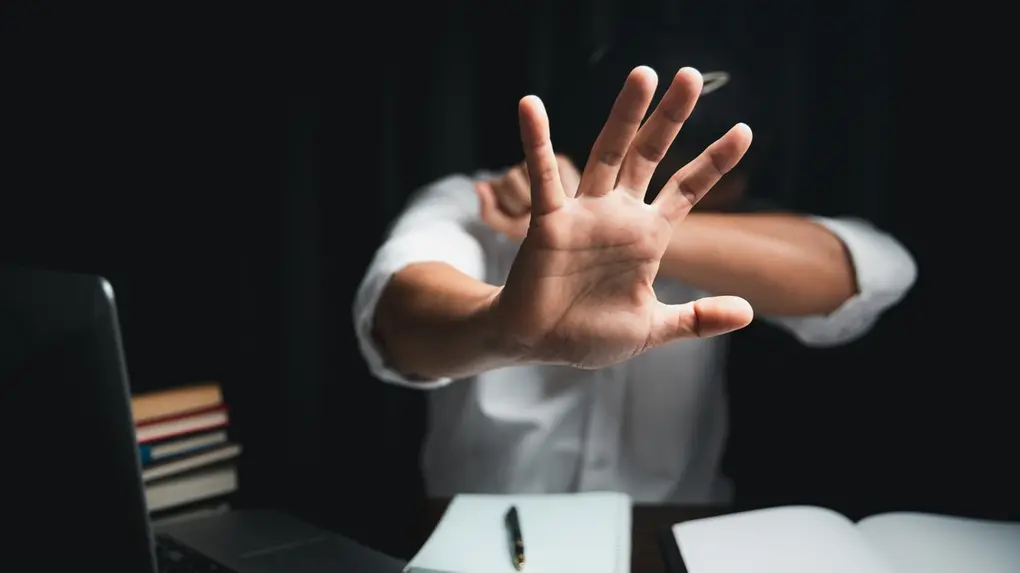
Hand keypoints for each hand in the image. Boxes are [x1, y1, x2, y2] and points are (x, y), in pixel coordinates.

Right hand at [492, 67, 753, 368]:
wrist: (539, 345)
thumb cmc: (590, 334)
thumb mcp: (652, 328)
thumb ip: (697, 319)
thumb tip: (748, 312)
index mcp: (647, 237)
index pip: (687, 189)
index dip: (715, 161)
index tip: (745, 130)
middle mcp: (618, 215)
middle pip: (650, 155)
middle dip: (671, 117)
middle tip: (692, 76)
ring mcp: (585, 214)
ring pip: (608, 154)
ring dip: (624, 115)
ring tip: (643, 75)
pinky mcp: (549, 222)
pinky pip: (544, 176)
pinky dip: (536, 141)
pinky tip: (531, 106)